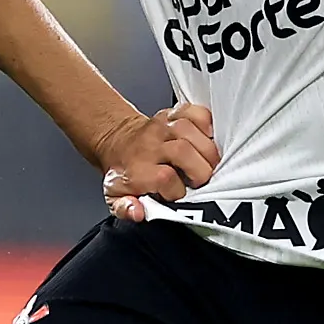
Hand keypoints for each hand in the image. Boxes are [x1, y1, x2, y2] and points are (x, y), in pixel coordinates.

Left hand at [98, 103, 219, 218]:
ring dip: (207, 149)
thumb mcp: (116, 198)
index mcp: (137, 169)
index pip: (165, 178)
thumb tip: (138, 212)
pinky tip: (206, 138)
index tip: (178, 195)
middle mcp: (149, 145)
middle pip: (183, 151)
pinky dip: (206, 123)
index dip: (178, 191)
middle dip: (200, 170)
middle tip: (200, 180)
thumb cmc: (124, 173)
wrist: (119, 143)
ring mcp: (162, 126)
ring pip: (190, 130)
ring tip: (207, 163)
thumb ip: (126, 208)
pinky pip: (195, 111)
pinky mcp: (172, 114)